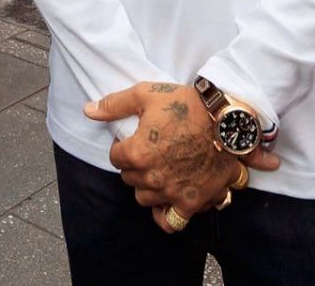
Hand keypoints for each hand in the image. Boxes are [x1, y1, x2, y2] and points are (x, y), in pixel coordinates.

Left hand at [86, 82, 280, 227]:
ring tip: (159, 169)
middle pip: (129, 178)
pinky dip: (165, 213)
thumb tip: (88, 110)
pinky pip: (170, 221)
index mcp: (137, 152)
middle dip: (134, 164)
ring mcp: (171, 193)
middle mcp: (151, 177)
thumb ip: (114, 104)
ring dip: (148, 186)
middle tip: (150, 150)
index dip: (123, 145)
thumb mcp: (147, 94)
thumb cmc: (186, 104)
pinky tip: (167, 199)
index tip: (136, 137)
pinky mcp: (192, 203)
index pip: (116, 156)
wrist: (226, 120)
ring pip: (144, 198)